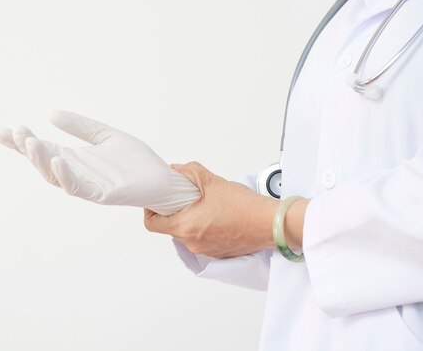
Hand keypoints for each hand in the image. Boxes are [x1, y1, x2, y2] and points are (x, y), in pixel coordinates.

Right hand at [0, 110, 200, 214]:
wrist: (162, 178)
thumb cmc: (134, 160)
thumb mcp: (104, 135)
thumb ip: (80, 125)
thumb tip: (49, 113)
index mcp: (73, 158)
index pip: (41, 149)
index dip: (19, 142)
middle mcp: (75, 173)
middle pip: (41, 162)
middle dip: (25, 148)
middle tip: (15, 131)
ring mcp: (86, 185)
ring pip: (54, 175)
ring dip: (40, 160)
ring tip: (30, 140)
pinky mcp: (101, 194)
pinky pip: (77, 187)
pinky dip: (65, 175)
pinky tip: (57, 159)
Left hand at [144, 161, 305, 257]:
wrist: (272, 224)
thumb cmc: (244, 206)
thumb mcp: (212, 182)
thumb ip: (190, 172)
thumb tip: (177, 170)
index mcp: (185, 227)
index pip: (152, 224)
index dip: (150, 210)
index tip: (156, 200)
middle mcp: (192, 243)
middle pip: (171, 227)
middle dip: (175, 211)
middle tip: (184, 196)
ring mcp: (206, 250)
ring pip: (188, 233)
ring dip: (191, 219)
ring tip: (205, 204)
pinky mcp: (219, 252)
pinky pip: (203, 239)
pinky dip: (205, 227)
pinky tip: (217, 214)